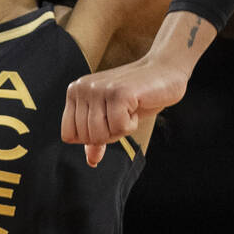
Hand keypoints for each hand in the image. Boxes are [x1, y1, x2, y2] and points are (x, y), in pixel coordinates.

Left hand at [61, 53, 189, 166]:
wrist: (165, 72)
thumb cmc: (137, 95)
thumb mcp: (111, 118)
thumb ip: (97, 137)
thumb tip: (91, 161)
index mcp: (74, 92)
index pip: (68, 134)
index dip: (91, 137)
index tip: (108, 120)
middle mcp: (82, 88)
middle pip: (86, 138)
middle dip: (110, 133)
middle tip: (122, 112)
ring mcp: (99, 89)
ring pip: (100, 135)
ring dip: (120, 129)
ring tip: (128, 109)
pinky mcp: (118, 93)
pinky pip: (119, 128)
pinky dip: (132, 125)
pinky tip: (136, 106)